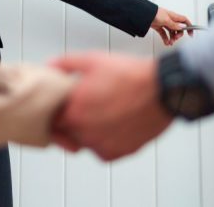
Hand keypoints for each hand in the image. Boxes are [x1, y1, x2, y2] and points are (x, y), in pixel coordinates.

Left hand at [50, 53, 172, 160]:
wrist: (163, 89)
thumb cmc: (131, 76)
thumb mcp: (93, 60)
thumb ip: (65, 64)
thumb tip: (50, 67)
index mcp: (74, 111)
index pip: (52, 118)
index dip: (57, 110)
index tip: (65, 103)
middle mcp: (85, 132)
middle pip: (66, 132)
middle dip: (71, 120)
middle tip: (85, 106)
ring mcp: (102, 145)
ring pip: (83, 142)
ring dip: (87, 131)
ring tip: (102, 113)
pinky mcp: (118, 152)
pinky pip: (101, 151)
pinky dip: (104, 141)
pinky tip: (112, 124)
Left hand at [151, 7, 189, 45]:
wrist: (143, 14)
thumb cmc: (154, 13)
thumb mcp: (166, 20)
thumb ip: (174, 25)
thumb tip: (182, 27)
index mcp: (173, 16)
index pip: (184, 20)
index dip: (189, 26)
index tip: (190, 34)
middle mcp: (169, 19)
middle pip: (178, 28)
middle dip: (178, 35)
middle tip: (176, 39)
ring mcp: (164, 23)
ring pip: (171, 32)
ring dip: (172, 38)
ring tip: (170, 43)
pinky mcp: (158, 26)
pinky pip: (164, 34)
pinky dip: (165, 38)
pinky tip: (166, 42)